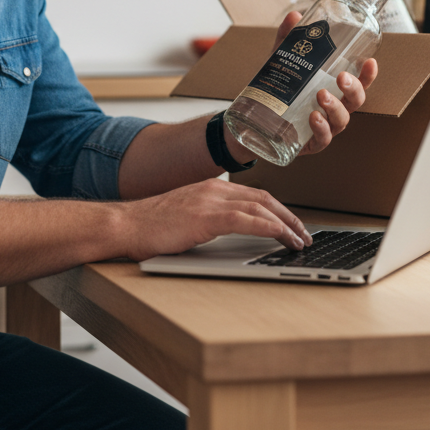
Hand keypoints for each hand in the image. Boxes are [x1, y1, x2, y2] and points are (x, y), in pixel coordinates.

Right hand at [121, 178, 312, 260]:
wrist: (125, 226)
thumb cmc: (150, 227)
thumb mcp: (186, 218)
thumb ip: (208, 219)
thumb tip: (229, 233)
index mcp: (210, 189)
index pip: (254, 195)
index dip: (278, 209)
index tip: (291, 224)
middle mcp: (213, 189)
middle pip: (264, 198)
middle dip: (288, 216)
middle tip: (304, 233)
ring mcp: (210, 201)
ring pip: (261, 207)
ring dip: (285, 224)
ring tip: (299, 240)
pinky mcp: (206, 217)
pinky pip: (247, 220)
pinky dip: (269, 227)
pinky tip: (281, 237)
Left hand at [276, 11, 377, 156]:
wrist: (251, 121)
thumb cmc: (276, 91)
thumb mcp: (281, 63)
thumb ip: (288, 40)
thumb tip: (295, 16)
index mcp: (333, 90)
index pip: (358, 83)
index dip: (368, 75)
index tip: (370, 61)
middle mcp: (332, 109)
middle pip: (355, 102)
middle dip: (354, 89)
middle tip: (342, 77)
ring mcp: (323, 128)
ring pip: (341, 121)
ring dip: (335, 107)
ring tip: (321, 95)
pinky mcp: (309, 144)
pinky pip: (322, 140)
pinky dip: (322, 129)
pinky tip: (314, 117)